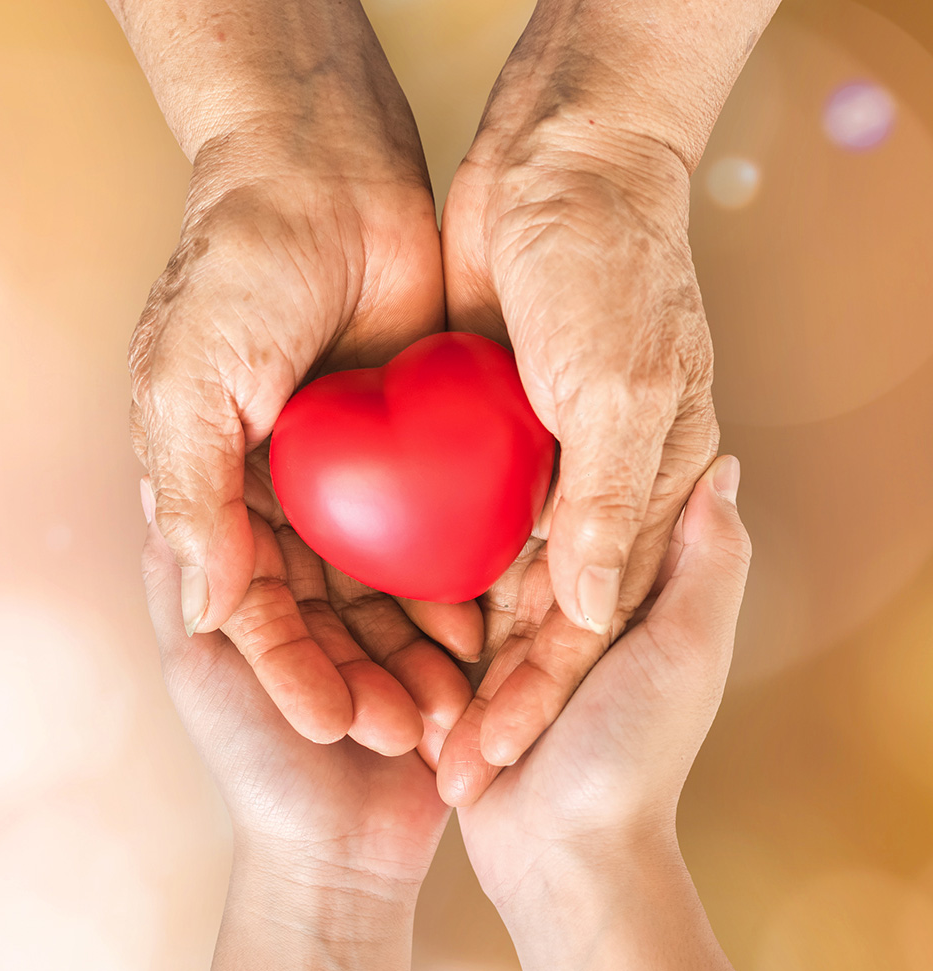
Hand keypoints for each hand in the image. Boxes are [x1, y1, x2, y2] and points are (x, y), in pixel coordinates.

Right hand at [130, 101, 479, 752]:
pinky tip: (482, 628)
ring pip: (382, 587)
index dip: (292, 671)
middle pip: (324, 613)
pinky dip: (453, 582)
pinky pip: (434, 530)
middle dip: (362, 676)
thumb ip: (192, 494)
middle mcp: (286, 494)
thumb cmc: (236, 270)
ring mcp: (352, 475)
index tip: (334, 725)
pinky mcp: (413, 447)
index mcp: (221, 490)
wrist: (323, 173)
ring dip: (411, 647)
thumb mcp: (187, 382)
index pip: (255, 607)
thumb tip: (204, 605)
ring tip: (453, 702)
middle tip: (409, 731)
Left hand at [139, 477, 452, 887]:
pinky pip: (450, 630)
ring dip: (423, 622)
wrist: (336, 856)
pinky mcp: (432, 656)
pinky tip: (465, 652)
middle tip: (407, 564)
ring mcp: (385, 627)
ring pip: (412, 592)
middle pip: (367, 550)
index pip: (300, 521)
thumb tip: (156, 485)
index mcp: (274, 591)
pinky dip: (453, 643)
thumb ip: (176, 581)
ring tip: (427, 668)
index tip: (345, 473)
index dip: (323, 501)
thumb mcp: (196, 664)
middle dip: (387, 567)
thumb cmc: (252, 761)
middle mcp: (330, 598)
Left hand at [437, 114, 717, 795]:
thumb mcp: (626, 390)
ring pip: (480, 574)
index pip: (587, 623)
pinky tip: (376, 612)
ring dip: (441, 638)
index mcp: (642, 491)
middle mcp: (584, 487)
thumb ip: (613, 505)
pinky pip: (443, 512)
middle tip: (428, 752)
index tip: (488, 757)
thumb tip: (592, 610)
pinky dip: (416, 561)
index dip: (539, 696)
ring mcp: (525, 460)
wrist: (562, 164)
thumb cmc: (616, 271)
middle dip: (481, 685)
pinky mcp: (475, 427)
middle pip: (529, 615)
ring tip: (394, 702)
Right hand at [455, 456, 752, 970]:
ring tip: (421, 495)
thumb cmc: (634, 753)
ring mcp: (527, 644)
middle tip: (461, 444)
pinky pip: (447, 623)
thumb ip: (709, 560)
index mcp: (637, 599)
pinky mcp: (480, 672)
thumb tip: (723, 465)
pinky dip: (433, 610)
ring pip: (483, 576)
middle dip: (502, 504)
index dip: (579, 461)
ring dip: (462, 559)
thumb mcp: (686, 648)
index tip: (547, 411)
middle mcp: (583, 614)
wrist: (559, 852)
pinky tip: (395, 553)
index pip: (607, 508)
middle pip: (535, 536)